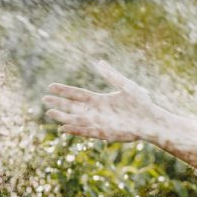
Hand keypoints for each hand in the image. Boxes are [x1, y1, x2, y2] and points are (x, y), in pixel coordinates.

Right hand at [44, 61, 158, 142]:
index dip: (64, 91)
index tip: (50, 86)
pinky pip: (87, 132)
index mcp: (100, 100)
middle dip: (59, 104)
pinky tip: (64, 128)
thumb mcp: (126, 86)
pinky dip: (76, 130)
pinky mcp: (105, 133)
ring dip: (64, 117)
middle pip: (73, 107)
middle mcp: (97, 112)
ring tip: (50, 113)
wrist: (152, 120)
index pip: (78, 94)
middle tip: (44, 100)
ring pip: (77, 120)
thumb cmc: (141, 103)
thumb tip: (99, 62)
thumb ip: (111, 76)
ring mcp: (99, 123)